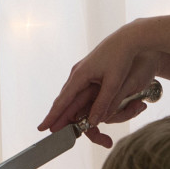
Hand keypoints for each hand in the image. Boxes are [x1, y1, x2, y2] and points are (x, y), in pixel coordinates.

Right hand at [39, 22, 161, 141]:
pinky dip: (73, 102)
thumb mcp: (114, 82)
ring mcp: (81, 72)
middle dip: (56, 116)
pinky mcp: (88, 71)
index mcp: (80, 76)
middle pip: (63, 99)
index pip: (63, 101)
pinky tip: (72, 108)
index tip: (42, 127)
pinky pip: (77, 90)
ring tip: (58, 122)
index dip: (53, 116)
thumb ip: (103, 103)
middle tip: (47, 130)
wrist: (127, 38)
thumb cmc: (121, 58)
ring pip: (69, 95)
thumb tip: (93, 122)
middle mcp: (77, 74)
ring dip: (65, 110)